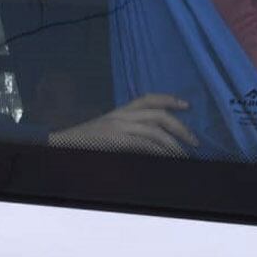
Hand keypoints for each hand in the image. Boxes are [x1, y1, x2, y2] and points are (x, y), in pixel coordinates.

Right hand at [48, 94, 198, 156]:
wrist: (61, 146)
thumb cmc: (85, 143)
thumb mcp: (108, 133)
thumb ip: (128, 133)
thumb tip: (153, 143)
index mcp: (120, 111)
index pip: (149, 98)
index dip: (170, 99)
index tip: (186, 105)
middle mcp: (121, 115)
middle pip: (158, 114)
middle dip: (180, 127)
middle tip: (194, 141)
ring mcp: (119, 127)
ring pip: (155, 130)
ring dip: (174, 144)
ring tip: (185, 155)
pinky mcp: (117, 139)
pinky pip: (145, 144)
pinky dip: (160, 151)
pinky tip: (168, 159)